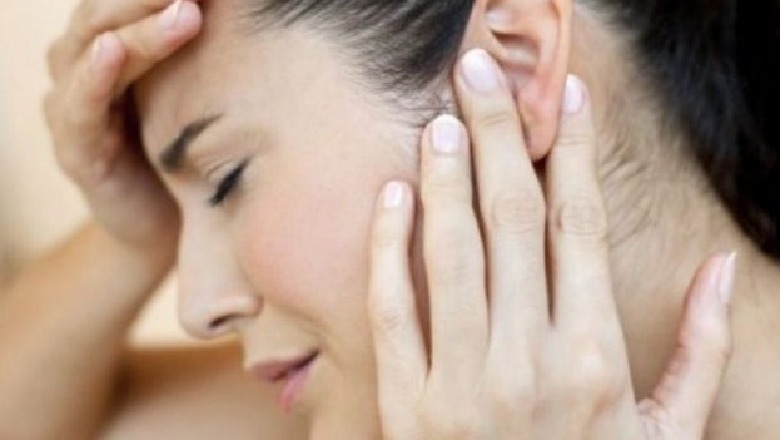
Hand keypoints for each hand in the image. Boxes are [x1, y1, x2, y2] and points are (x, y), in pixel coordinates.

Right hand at [44, 0, 201, 254]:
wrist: (172, 225)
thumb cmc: (194, 151)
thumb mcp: (201, 93)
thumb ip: (208, 49)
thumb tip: (251, 10)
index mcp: (119, 46)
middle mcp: (89, 66)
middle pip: (109, 12)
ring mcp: (76, 107)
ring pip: (95, 49)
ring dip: (138, 27)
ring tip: (185, 9)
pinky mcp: (76, 152)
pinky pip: (80, 106)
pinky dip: (94, 76)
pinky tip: (112, 51)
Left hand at [368, 49, 734, 439]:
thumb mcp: (668, 434)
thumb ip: (703, 353)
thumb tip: (726, 273)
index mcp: (598, 357)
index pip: (581, 226)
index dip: (573, 152)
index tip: (565, 98)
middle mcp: (532, 359)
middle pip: (512, 217)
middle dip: (497, 135)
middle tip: (480, 74)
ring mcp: (465, 381)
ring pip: (451, 251)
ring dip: (443, 176)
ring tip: (440, 119)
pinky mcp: (408, 404)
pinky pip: (393, 308)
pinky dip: (388, 247)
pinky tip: (391, 196)